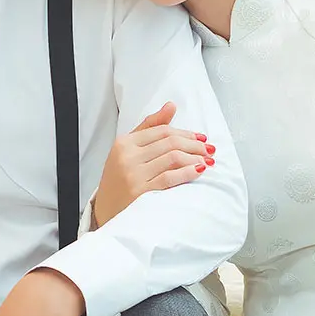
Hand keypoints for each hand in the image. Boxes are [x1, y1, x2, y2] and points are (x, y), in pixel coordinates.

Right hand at [91, 102, 212, 224]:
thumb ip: (150, 127)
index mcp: (124, 143)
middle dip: (194, 145)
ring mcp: (133, 175)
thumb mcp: (128, 149)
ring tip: (207, 161)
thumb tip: (171, 106)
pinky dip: (188, 172)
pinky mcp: (140, 192)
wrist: (106, 210)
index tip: (201, 137)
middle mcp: (127, 156)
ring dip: (195, 158)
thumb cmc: (119, 179)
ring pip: (173, 158)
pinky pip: (170, 178)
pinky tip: (199, 170)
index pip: (161, 130)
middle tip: (209, 150)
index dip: (185, 133)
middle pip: (170, 143)